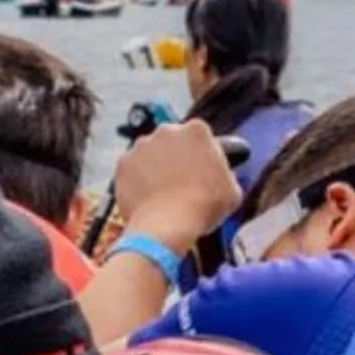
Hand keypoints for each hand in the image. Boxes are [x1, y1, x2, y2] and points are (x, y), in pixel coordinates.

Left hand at [112, 119, 241, 253]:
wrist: (166, 223)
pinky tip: (147, 194)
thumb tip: (216, 174)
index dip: (201, 151)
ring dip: (155, 165)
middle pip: (172, 140)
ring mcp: (140, 146)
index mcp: (196, 131)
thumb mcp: (231, 188)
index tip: (201, 165)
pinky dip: (137, 178)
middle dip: (176, 154)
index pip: (199, 134)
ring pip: (150, 152)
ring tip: (163, 189)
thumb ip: (222, 171)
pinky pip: (132, 168)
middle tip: (181, 177)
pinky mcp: (122, 163)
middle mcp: (165, 131)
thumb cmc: (204, 206)